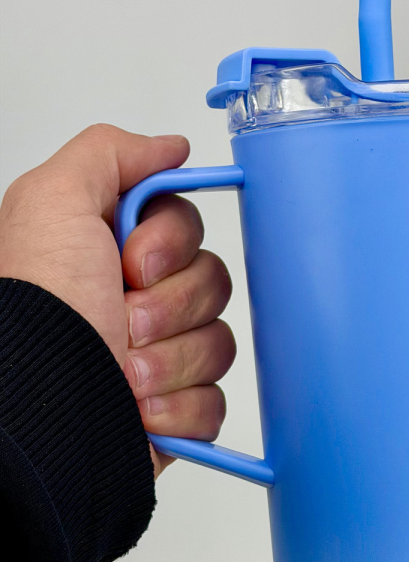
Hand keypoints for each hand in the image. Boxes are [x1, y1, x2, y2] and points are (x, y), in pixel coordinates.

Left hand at [0, 124, 234, 476]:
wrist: (41, 414)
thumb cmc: (38, 314)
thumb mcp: (51, 202)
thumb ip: (109, 155)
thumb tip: (169, 147)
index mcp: (109, 252)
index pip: (188, 228)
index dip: (171, 242)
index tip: (132, 262)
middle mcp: (134, 302)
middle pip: (212, 282)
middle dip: (170, 305)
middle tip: (123, 318)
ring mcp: (158, 359)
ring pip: (218, 343)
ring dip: (170, 360)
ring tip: (123, 372)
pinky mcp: (173, 411)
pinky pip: (214, 401)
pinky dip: (178, 407)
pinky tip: (138, 408)